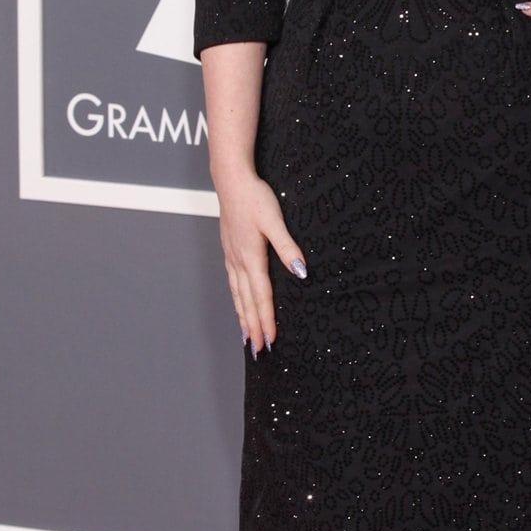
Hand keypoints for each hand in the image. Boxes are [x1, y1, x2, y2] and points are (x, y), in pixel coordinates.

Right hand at [215, 167, 306, 356]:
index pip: (261, 296)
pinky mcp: (229, 250)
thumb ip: (288, 247)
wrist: (231, 179)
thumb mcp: (274, 220)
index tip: (270, 340)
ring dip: (243, 317)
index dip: (266, 320)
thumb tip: (301, 272)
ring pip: (237, 295)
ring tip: (246, 336)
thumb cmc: (254, 197)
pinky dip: (236, 299)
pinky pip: (232, 283)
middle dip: (253, 327)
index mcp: (251, 257)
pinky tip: (238, 304)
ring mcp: (231, 256)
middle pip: (246, 301)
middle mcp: (238, 261)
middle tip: (257, 350)